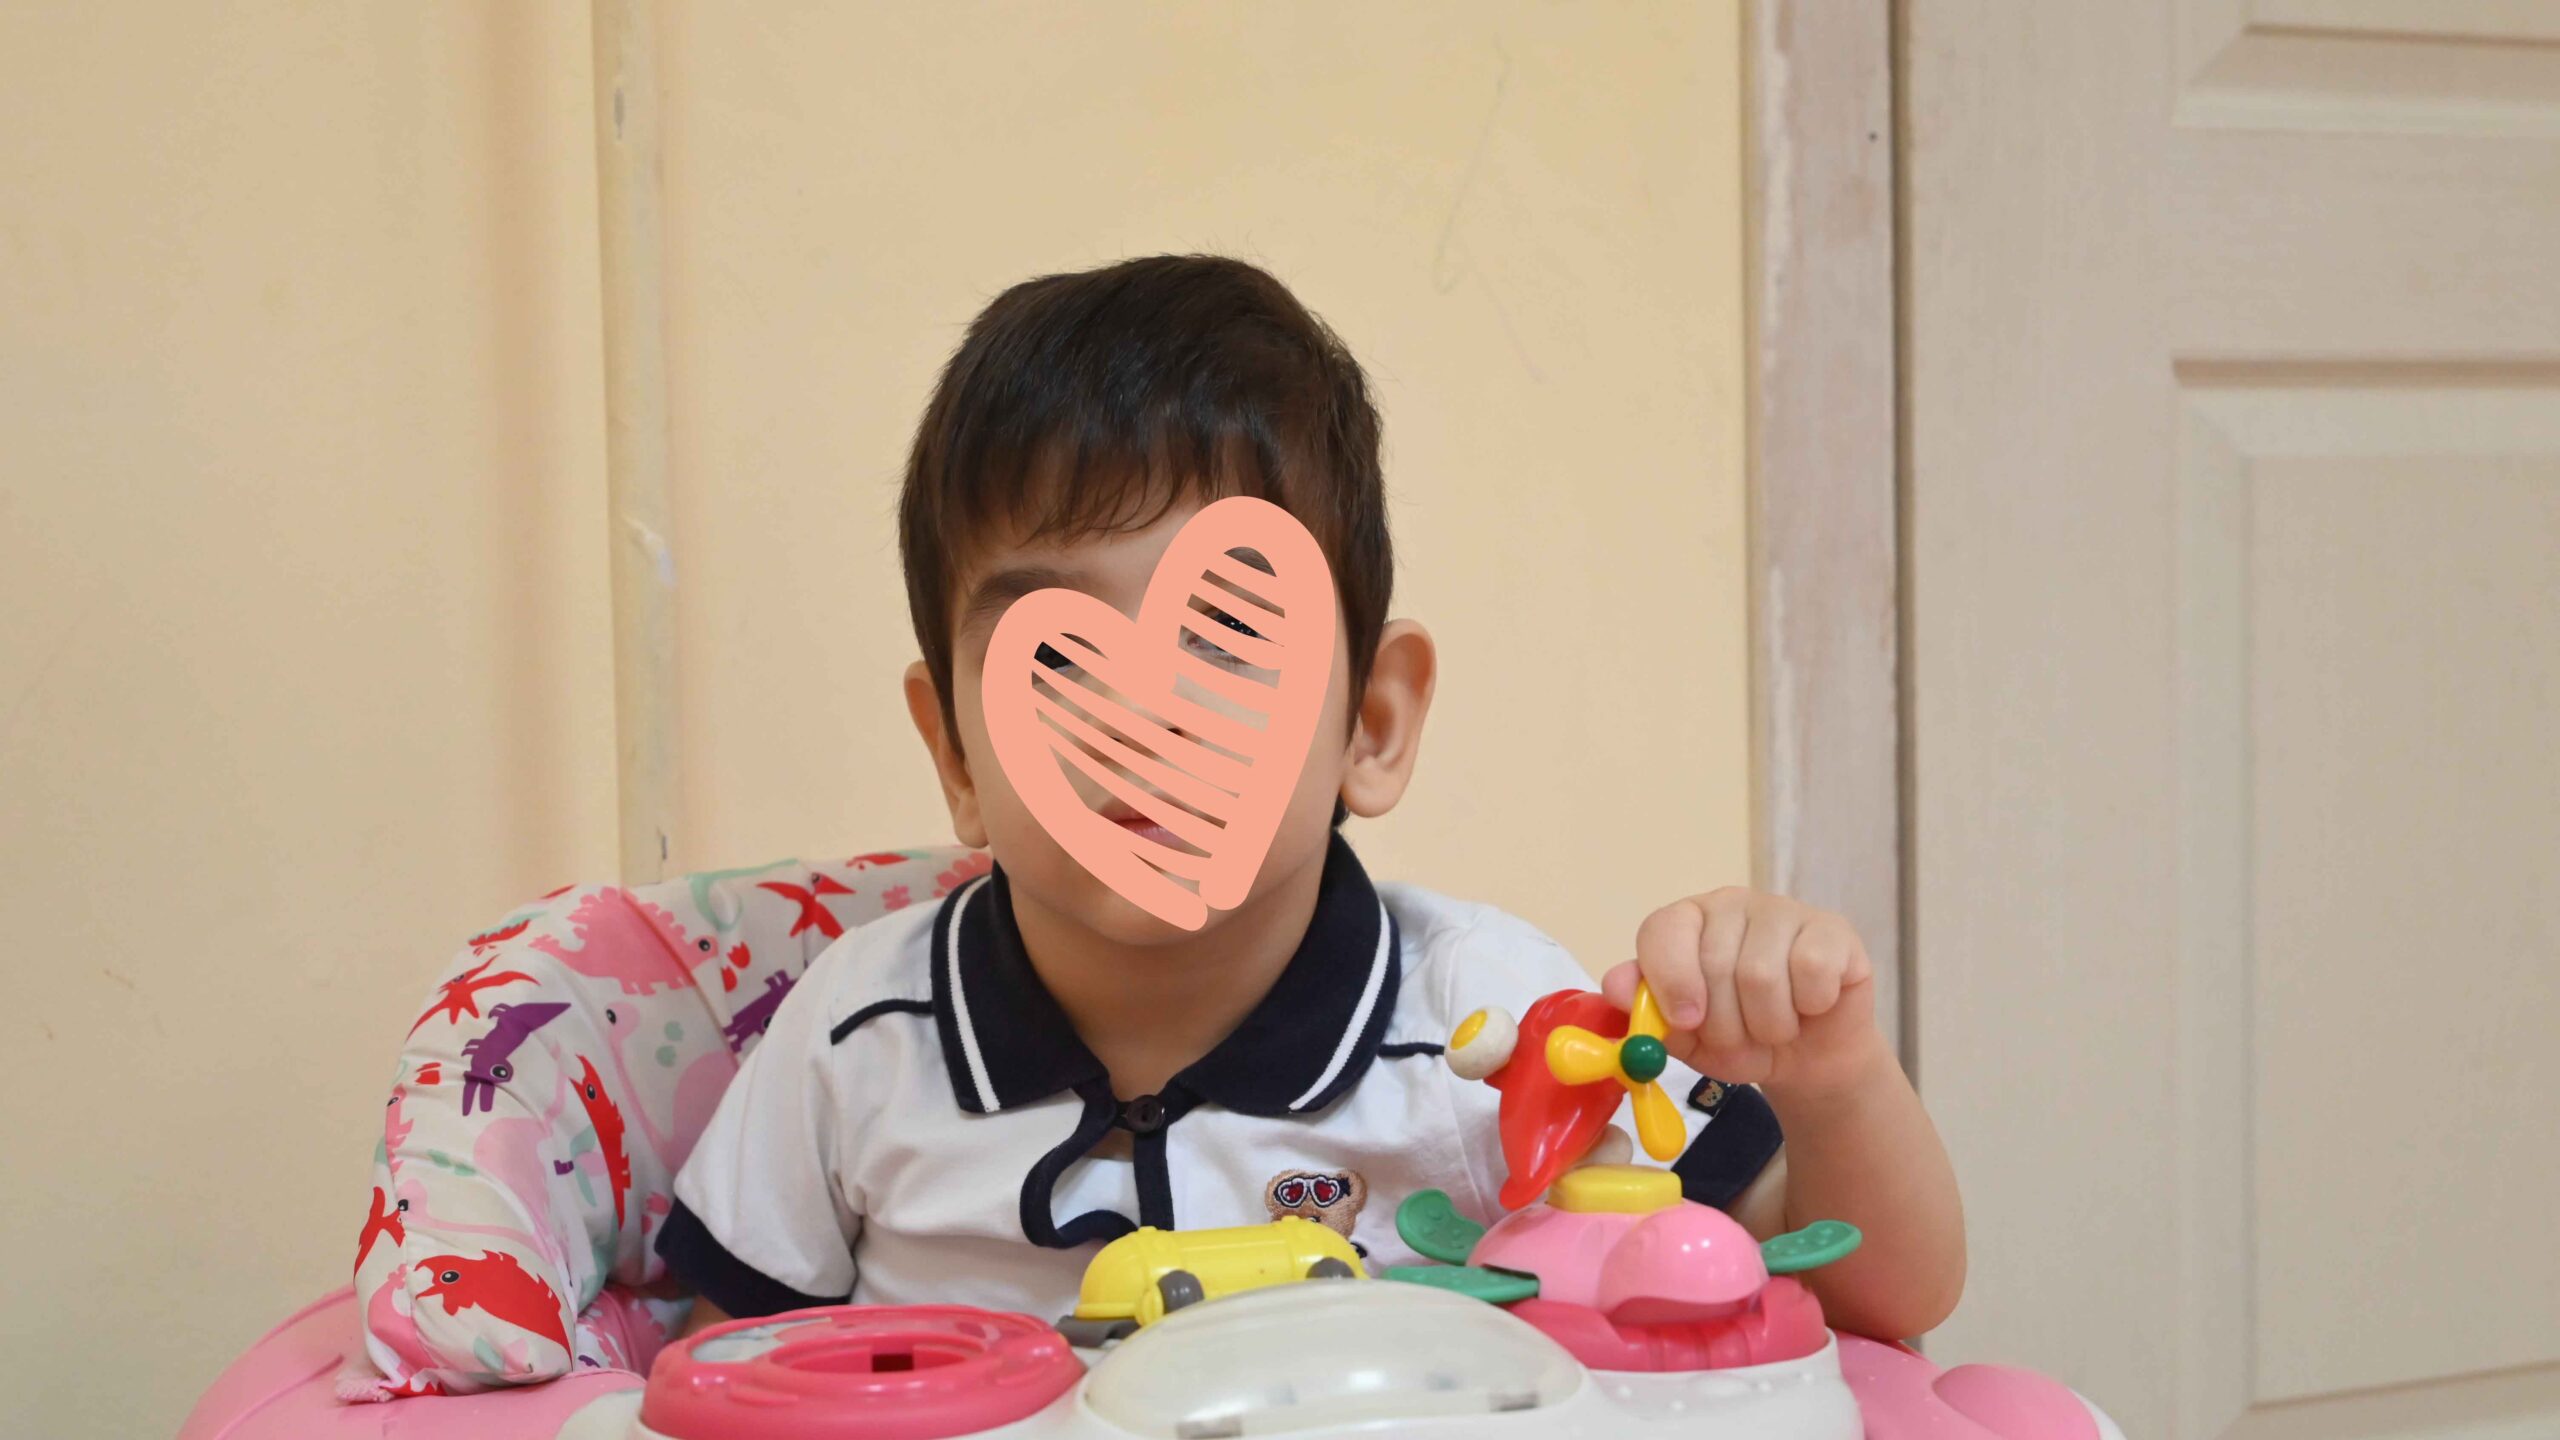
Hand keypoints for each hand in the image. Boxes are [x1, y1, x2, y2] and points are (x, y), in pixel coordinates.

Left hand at [1603, 889, 1881, 1099]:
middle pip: (1714, 964)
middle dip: (1727, 1025)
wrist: (1808, 1058)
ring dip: (1768, 1025)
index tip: (1687, 1021)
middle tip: (1742, 1037)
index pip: (1662, 931)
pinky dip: (1809, 1008)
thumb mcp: (1683, 1036)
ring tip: (1775, 1027)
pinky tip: (1811, 1007)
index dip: (1670, 981)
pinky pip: (1812, 972)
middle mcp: (1731, 905)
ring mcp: (1783, 910)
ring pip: (1762, 975)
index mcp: (1687, 922)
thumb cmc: (1740, 1039)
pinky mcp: (1832, 929)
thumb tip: (1615, 987)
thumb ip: (1645, 1010)